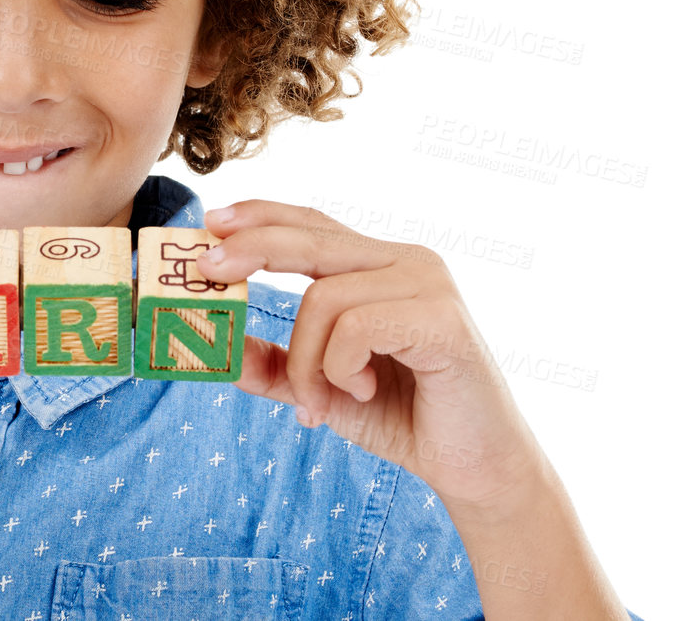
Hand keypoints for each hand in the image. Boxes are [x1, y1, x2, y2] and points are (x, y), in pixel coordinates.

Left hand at [198, 199, 549, 514]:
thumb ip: (279, 368)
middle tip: (207, 269)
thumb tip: (222, 354)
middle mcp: (407, 261)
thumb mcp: (325, 391)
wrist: (476, 467)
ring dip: (306, 362)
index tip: (212, 222)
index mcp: (382, 266)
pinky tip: (366, 392)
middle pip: (311, 237)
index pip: (314, 223)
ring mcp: (428, 284)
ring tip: (322, 402)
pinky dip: (340, 369)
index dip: (262, 216)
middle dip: (251, 249)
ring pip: (322, 297)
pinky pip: (354, 327)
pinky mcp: (441, 318)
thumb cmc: (406, 418)